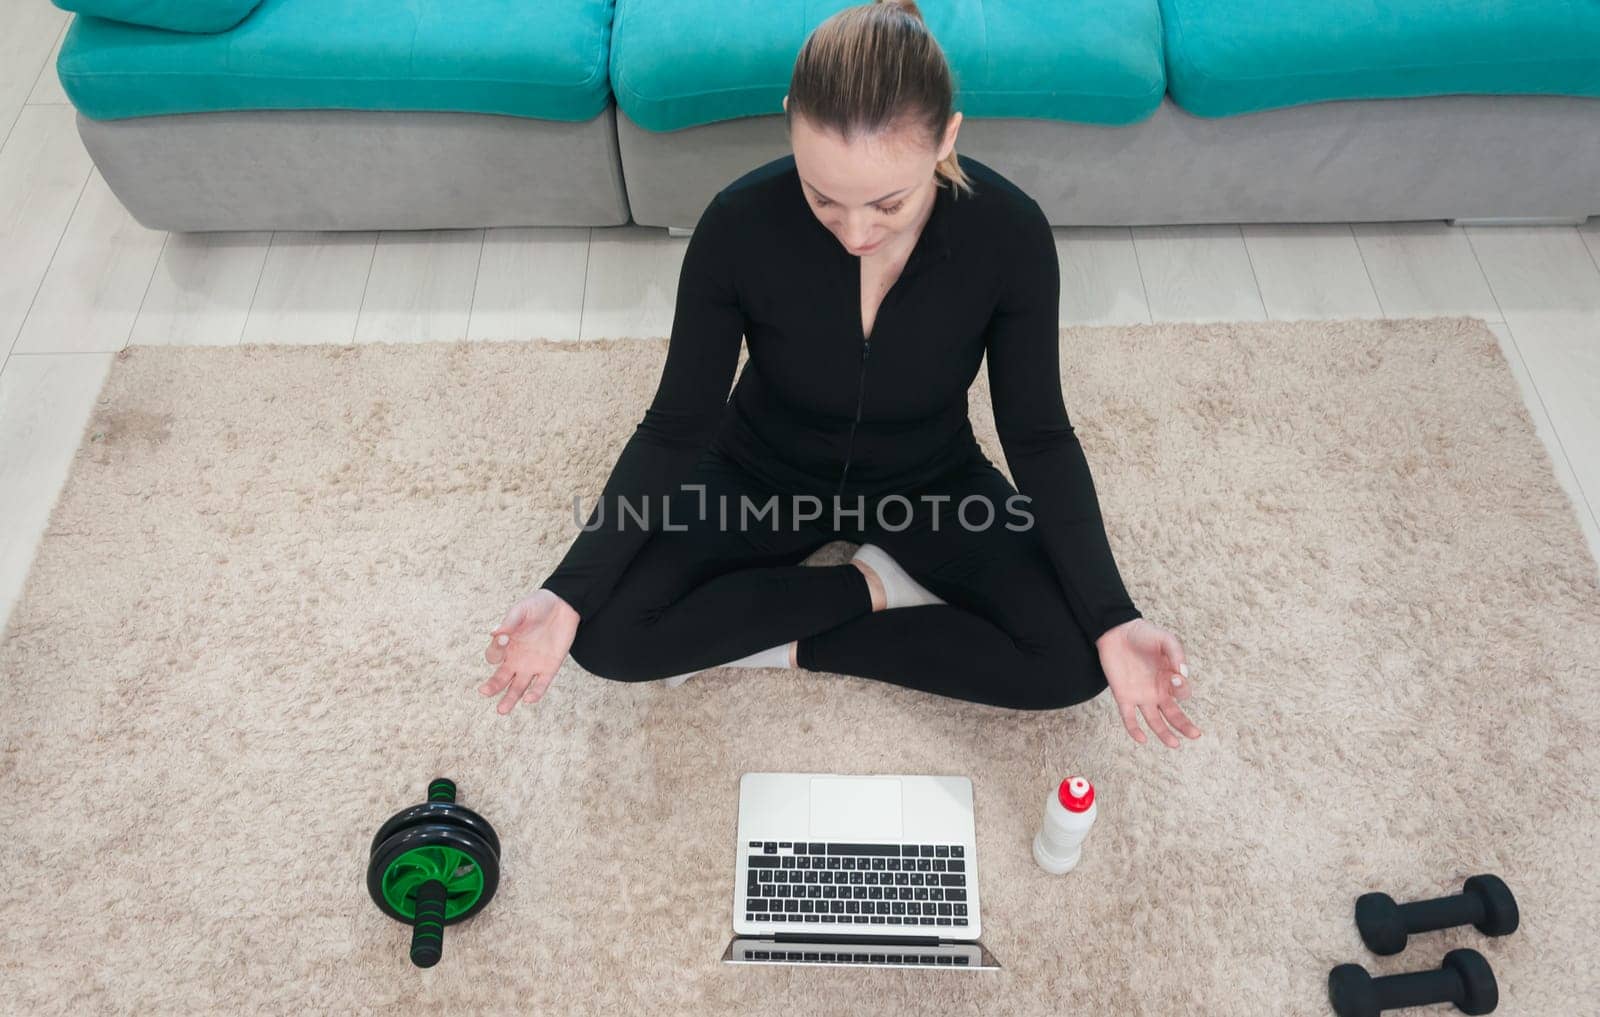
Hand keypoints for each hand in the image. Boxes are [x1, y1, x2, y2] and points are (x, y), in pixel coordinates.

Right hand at [480, 588, 579, 714]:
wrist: (564, 605)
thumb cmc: (538, 605)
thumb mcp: (522, 610)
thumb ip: (509, 622)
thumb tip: (495, 633)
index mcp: (506, 645)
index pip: (493, 657)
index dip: (495, 652)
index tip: (503, 639)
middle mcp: (516, 658)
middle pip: (501, 678)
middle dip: (492, 686)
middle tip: (485, 692)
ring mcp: (532, 665)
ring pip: (518, 687)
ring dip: (510, 698)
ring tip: (502, 710)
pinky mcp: (549, 668)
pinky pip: (541, 685)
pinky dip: (535, 693)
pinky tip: (529, 699)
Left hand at [1095, 617, 1200, 748]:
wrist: (1116, 631)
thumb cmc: (1143, 634)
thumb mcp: (1165, 639)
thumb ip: (1176, 653)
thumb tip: (1182, 674)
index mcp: (1170, 679)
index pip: (1182, 694)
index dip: (1181, 689)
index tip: (1175, 677)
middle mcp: (1157, 691)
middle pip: (1173, 714)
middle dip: (1185, 725)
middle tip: (1195, 735)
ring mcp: (1141, 696)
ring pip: (1154, 720)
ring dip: (1164, 733)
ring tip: (1175, 744)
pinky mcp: (1123, 697)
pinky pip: (1129, 718)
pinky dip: (1134, 729)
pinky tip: (1142, 739)